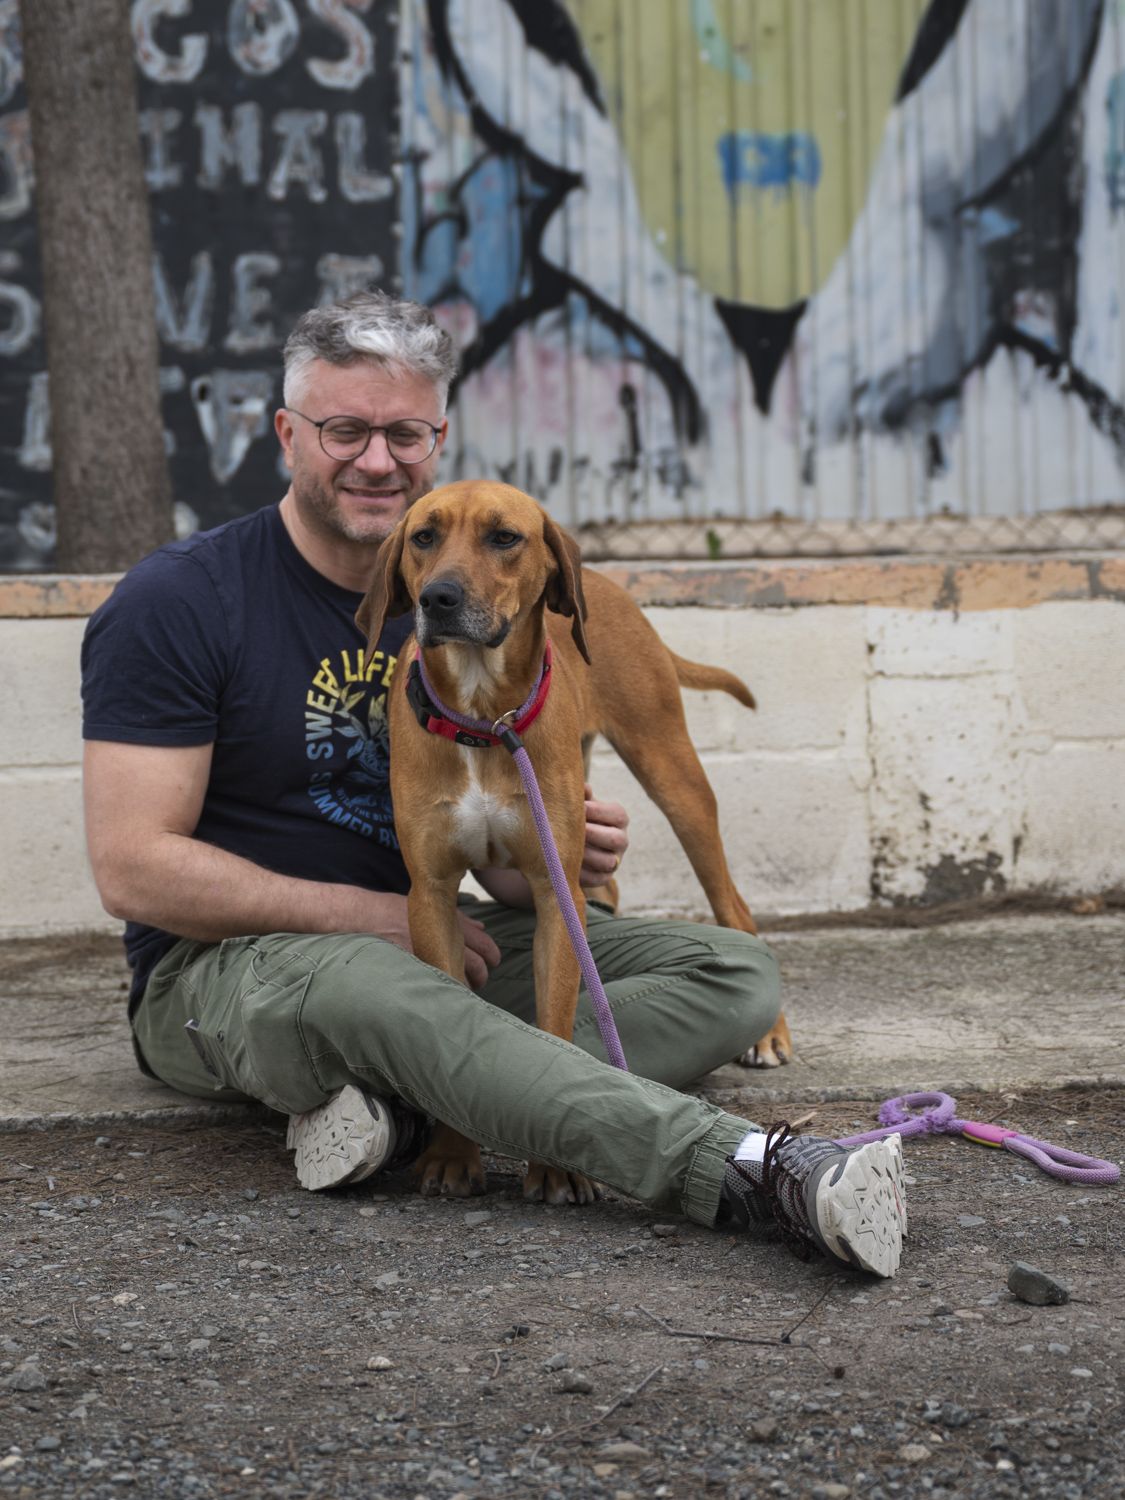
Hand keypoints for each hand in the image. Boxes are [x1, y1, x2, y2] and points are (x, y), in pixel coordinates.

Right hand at [351, 890, 498, 990]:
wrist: (361, 917)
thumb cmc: (390, 910)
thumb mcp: (425, 907)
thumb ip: (456, 918)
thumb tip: (481, 927)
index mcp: (449, 921)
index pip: (484, 943)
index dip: (491, 955)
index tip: (492, 962)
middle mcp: (443, 939)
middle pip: (477, 965)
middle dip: (481, 976)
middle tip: (479, 981)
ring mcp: (429, 956)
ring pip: (460, 980)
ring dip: (464, 988)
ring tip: (461, 992)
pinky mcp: (415, 969)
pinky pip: (436, 987)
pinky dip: (442, 993)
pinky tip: (441, 997)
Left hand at [579, 782, 628, 887]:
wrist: (571, 843)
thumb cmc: (578, 817)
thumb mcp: (581, 805)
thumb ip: (582, 796)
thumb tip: (583, 787)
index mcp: (619, 819)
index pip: (617, 815)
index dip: (598, 811)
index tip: (579, 808)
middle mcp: (621, 840)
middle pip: (617, 839)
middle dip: (593, 834)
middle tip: (573, 830)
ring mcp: (615, 860)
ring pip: (608, 862)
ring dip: (587, 855)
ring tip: (569, 849)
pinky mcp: (604, 878)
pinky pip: (598, 879)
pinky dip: (583, 873)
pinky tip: (567, 864)